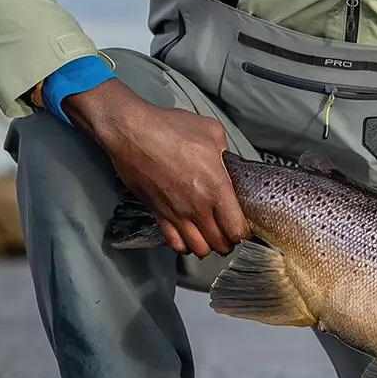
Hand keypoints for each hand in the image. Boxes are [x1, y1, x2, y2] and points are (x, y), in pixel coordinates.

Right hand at [65, 79, 249, 257]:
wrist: (132, 133)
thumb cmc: (168, 129)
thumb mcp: (212, 132)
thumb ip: (226, 153)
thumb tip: (229, 161)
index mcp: (216, 187)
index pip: (237, 228)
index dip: (244, 232)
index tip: (244, 226)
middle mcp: (197, 206)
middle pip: (220, 243)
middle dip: (228, 242)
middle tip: (230, 233)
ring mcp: (176, 213)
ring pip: (198, 248)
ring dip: (207, 245)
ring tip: (211, 236)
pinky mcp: (158, 213)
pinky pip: (173, 242)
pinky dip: (183, 244)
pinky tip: (188, 235)